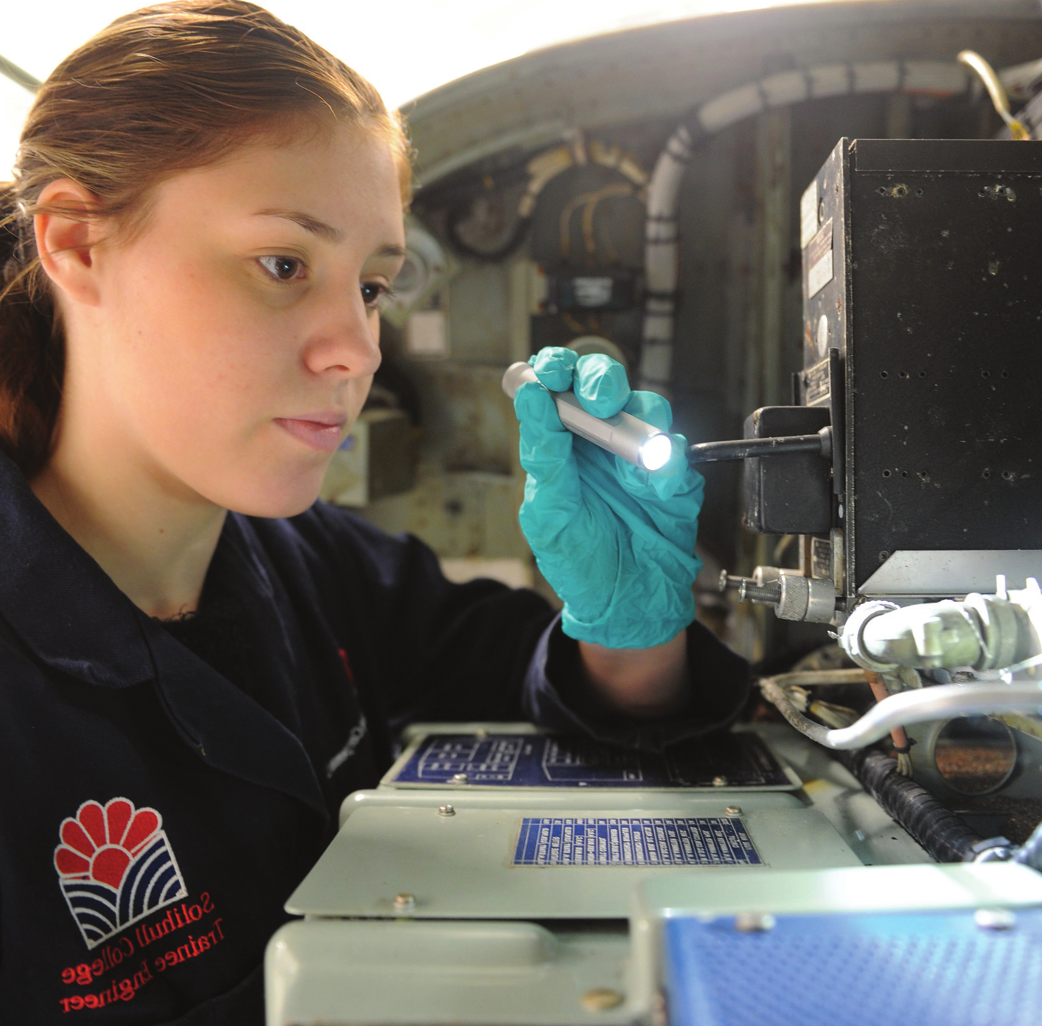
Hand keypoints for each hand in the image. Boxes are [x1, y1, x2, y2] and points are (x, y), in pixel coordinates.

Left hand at [513, 347, 702, 648]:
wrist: (624, 602)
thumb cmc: (578, 559)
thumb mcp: (549, 512)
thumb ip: (544, 456)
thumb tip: (529, 397)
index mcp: (561, 445)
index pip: (557, 387)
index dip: (556, 367)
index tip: (552, 370)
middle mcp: (599, 441)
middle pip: (604, 383)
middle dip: (601, 380)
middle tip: (599, 401)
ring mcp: (639, 454)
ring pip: (647, 406)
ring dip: (639, 415)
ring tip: (630, 450)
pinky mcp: (673, 474)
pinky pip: (676, 451)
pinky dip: (667, 462)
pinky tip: (655, 487)